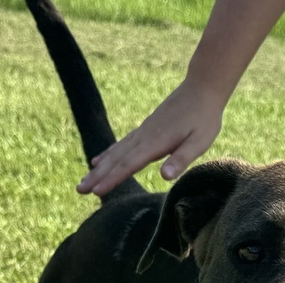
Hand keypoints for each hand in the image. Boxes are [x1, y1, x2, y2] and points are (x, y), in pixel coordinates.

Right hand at [77, 78, 225, 195]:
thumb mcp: (199, 142)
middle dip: (98, 176)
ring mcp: (142, 132)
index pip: (129, 165)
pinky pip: (122, 145)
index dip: (112, 179)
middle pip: (116, 160)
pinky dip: (108, 154)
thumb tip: (164, 176)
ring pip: (116, 153)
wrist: (202, 87)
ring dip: (99, 168)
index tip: (96, 192)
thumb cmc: (204, 118)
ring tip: (84, 182)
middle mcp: (144, 137)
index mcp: (155, 143)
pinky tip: (99, 161)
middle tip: (80, 190)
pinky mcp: (145, 129)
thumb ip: (181, 159)